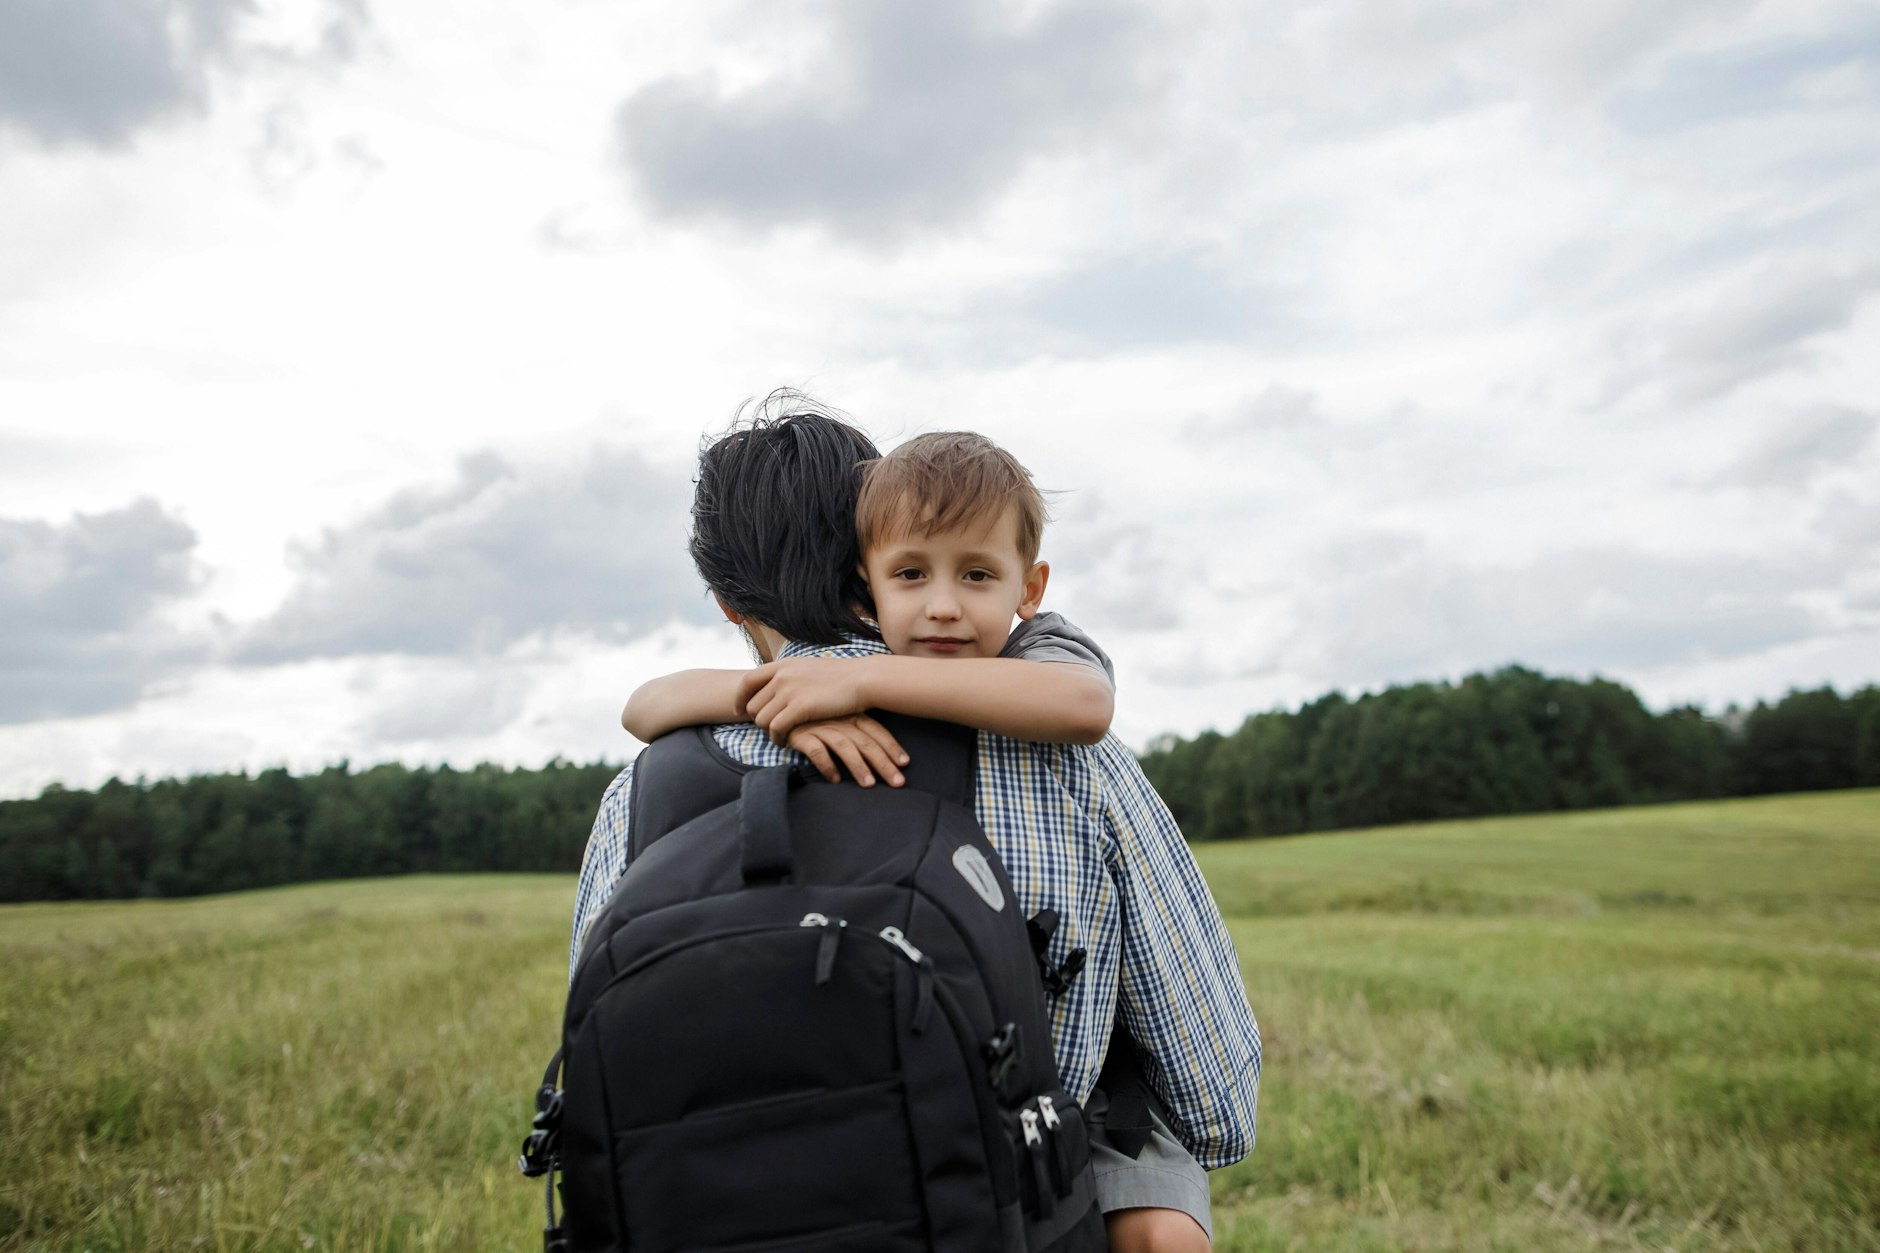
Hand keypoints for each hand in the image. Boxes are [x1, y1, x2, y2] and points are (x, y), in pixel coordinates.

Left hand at [738, 657, 872, 743]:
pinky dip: (777, 738)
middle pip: (752, 705)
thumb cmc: (841, 677)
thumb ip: (792, 674)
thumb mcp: (810, 667)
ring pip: (761, 719)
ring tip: (780, 737)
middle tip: (771, 730)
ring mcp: (789, 691)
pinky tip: (786, 742)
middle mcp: (782, 676)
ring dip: (768, 732)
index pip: (747, 681)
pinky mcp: (799, 707)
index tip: (740, 710)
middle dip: (759, 720)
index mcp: (783, 665)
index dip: (740, 698)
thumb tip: (780, 683)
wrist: (863, 679)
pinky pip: (775, 728)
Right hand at [786, 715, 909, 787]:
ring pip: (844, 746)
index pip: (876, 731)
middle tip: (897, 782)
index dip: (891, 746)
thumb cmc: (815, 716)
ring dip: (858, 766)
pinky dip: (827, 765)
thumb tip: (882, 755)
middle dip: (883, 763)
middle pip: (865, 742)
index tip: (904, 763)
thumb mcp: (839, 718)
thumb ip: (857, 732)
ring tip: (869, 785)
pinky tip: (836, 780)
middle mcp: (839, 719)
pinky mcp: (801, 734)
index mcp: (852, 714)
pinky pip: (816, 750)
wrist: (780, 707)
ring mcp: (821, 726)